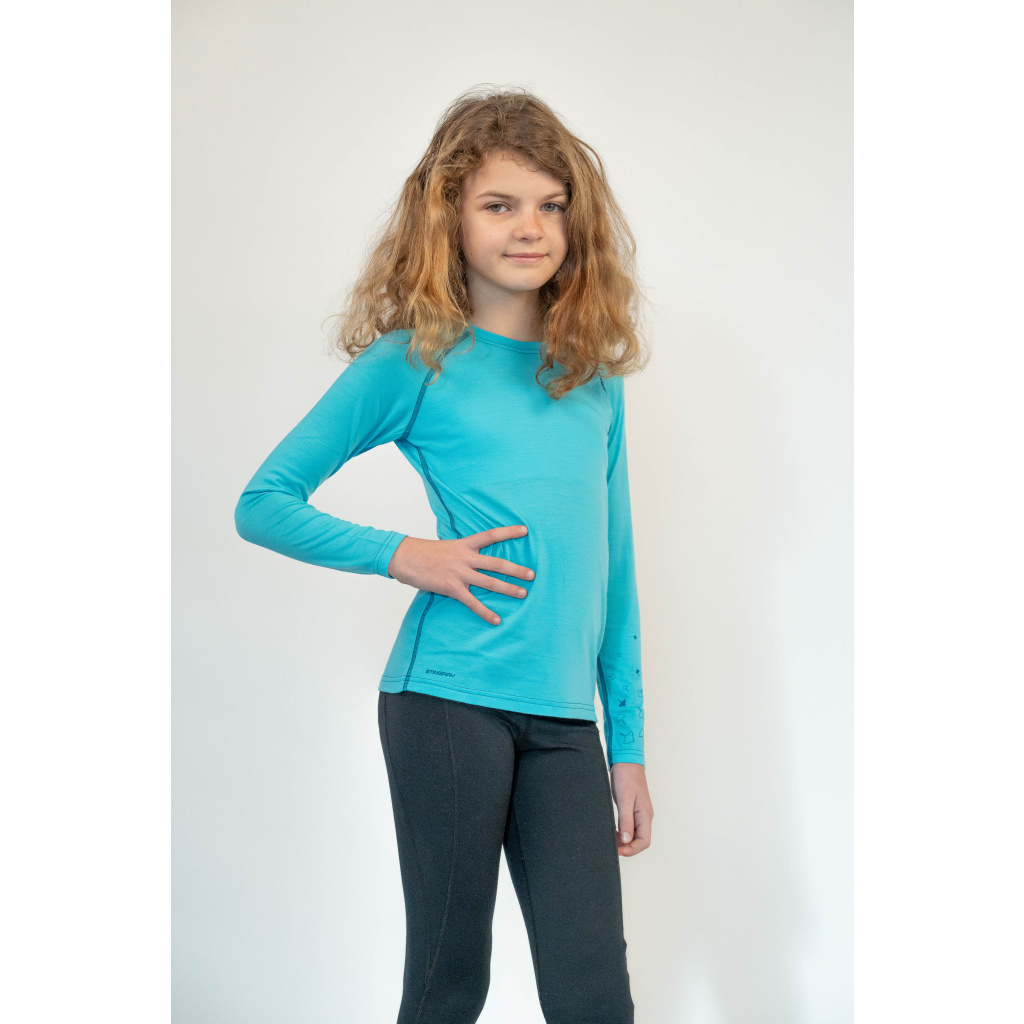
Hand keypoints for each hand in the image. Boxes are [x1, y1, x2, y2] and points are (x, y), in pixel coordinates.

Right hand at [386, 526, 535, 624]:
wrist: (405, 557)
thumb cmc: (423, 552)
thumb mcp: (446, 547)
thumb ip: (461, 553)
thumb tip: (472, 558)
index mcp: (464, 545)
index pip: (491, 535)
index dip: (509, 532)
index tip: (525, 530)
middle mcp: (465, 558)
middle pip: (497, 563)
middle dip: (516, 569)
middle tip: (532, 574)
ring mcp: (460, 573)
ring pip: (490, 582)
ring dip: (508, 589)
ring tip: (523, 594)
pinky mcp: (452, 588)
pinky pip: (473, 602)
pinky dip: (486, 612)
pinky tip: (497, 620)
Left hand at [610, 762, 651, 856]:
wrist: (626, 760)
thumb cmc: (626, 777)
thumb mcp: (624, 799)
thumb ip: (625, 820)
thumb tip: (626, 841)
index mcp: (645, 815)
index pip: (644, 842)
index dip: (631, 850)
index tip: (617, 850)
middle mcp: (645, 817)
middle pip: (640, 841)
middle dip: (627, 847)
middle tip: (611, 846)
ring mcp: (639, 813)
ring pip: (635, 835)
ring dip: (624, 840)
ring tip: (610, 838)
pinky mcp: (633, 809)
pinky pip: (630, 826)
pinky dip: (622, 832)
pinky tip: (613, 830)